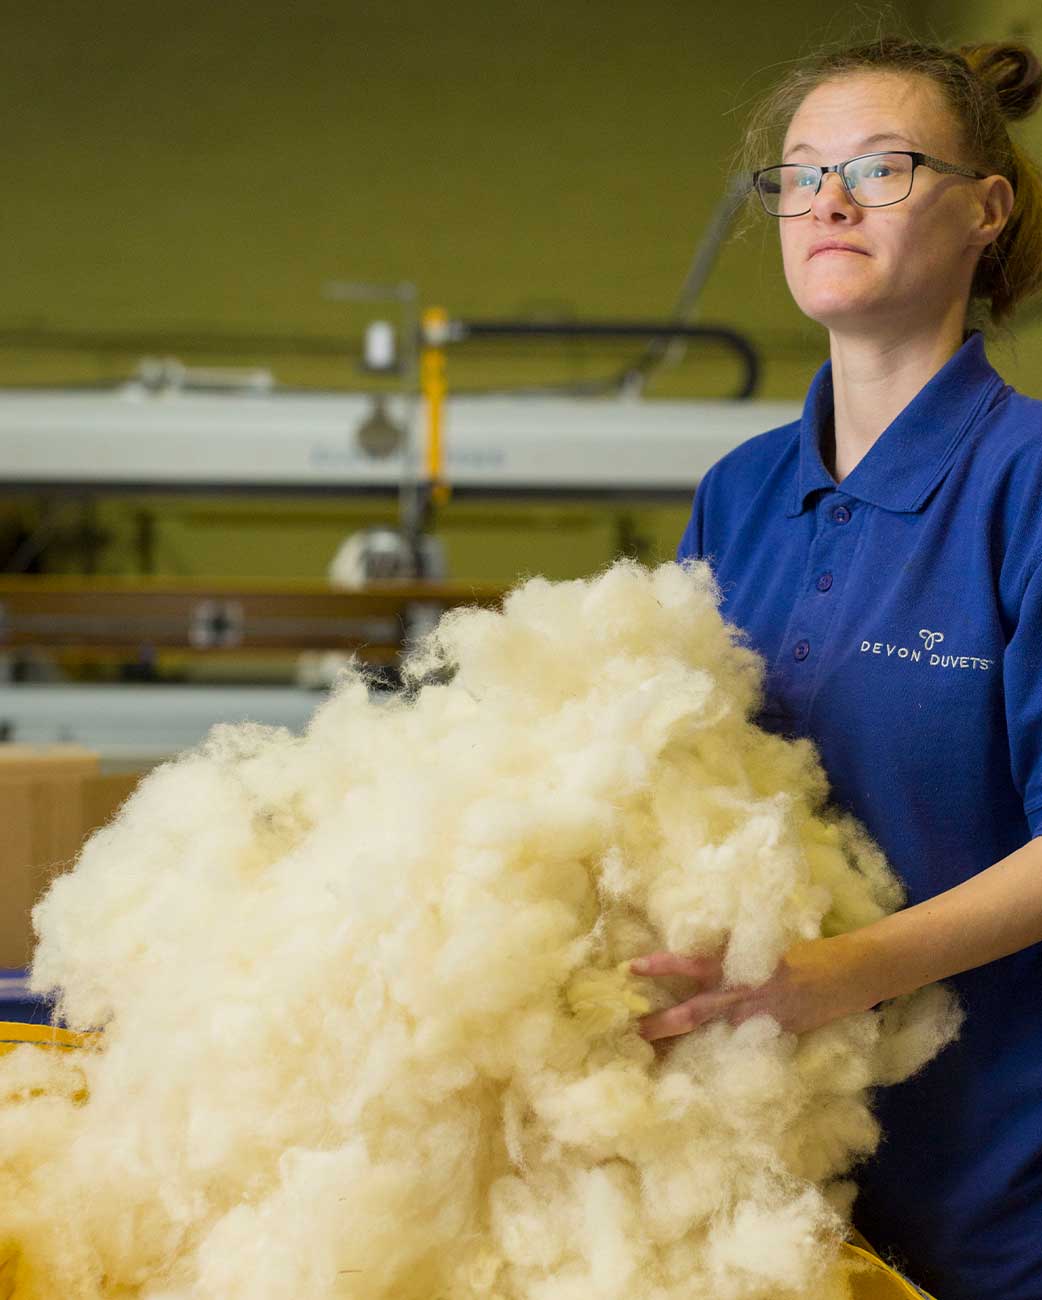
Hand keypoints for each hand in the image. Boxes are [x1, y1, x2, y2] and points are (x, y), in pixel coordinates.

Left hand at [631, 934, 875, 1041]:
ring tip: (656, 1063)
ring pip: (714, 1037)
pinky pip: (743, 1049)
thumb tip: (701, 965)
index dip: (662, 965)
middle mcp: (745, 993)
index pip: (691, 964)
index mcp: (740, 964)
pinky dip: (723, 1058)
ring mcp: (761, 1020)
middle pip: (693, 1012)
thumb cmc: (807, 952)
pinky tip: (703, 1076)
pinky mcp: (777, 1037)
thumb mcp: (766, 946)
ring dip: (685, 1049)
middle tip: (632, 1032)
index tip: (630, 967)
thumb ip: (737, 957)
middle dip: (661, 1024)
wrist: (851, 970)